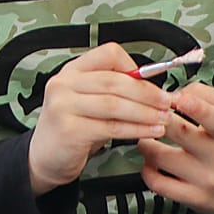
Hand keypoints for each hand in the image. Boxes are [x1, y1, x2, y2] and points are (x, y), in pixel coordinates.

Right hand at [27, 42, 174, 194]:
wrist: (45, 158)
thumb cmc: (73, 129)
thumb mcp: (88, 102)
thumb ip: (112, 91)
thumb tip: (153, 88)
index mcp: (71, 71)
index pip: (108, 55)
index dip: (134, 67)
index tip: (153, 83)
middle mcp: (63, 84)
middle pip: (114, 81)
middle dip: (147, 92)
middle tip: (167, 102)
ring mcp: (63, 105)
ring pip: (114, 104)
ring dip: (145, 112)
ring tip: (163, 119)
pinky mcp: (69, 129)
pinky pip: (111, 127)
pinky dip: (136, 129)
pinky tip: (150, 132)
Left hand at [136, 81, 213, 213]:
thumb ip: (203, 94)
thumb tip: (173, 94)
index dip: (196, 107)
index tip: (179, 99)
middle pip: (180, 134)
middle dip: (157, 119)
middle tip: (150, 115)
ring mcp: (206, 179)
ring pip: (160, 157)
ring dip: (145, 143)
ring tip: (148, 138)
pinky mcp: (194, 198)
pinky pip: (158, 183)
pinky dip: (147, 170)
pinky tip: (151, 162)